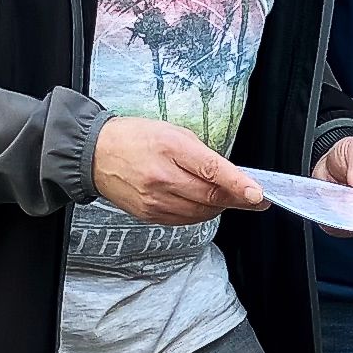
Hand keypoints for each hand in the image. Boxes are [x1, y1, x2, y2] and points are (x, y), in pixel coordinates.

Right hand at [92, 115, 265, 222]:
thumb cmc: (136, 138)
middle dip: (237, 199)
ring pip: (200, 213)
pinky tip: (202, 203)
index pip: (212, 171)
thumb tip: (231, 177)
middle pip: (210, 196)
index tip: (257, 194)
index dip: (238, 185)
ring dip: (219, 207)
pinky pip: (185, 220)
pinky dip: (199, 213)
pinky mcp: (149, 215)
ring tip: (225, 196)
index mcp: (170, 148)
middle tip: (253, 198)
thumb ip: (203, 155)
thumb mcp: (173, 133)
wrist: (95, 155)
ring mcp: (154, 201)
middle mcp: (161, 178)